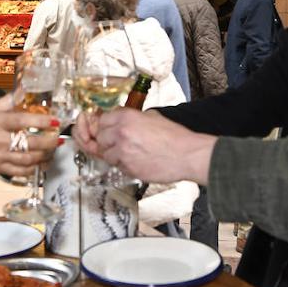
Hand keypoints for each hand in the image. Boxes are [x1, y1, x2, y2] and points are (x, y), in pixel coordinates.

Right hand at [0, 94, 57, 174]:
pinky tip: (42, 163)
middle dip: (49, 141)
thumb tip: (23, 91)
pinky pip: (20, 172)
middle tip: (59, 137)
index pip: (22, 121)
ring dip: (45, 155)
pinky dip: (34, 169)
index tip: (54, 120)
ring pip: (28, 159)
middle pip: (30, 143)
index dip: (41, 121)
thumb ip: (7, 102)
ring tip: (53, 149)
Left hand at [93, 107, 215, 184]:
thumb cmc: (174, 136)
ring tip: (129, 153)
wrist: (187, 155)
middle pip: (100, 137)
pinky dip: (123, 165)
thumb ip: (133, 117)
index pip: (102, 120)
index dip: (106, 125)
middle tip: (118, 142)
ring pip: (106, 154)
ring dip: (113, 154)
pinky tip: (136, 161)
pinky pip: (117, 166)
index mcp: (127, 118)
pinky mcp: (128, 169)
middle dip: (107, 140)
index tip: (109, 129)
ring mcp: (123, 153)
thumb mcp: (152, 117)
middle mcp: (121, 134)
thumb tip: (121, 120)